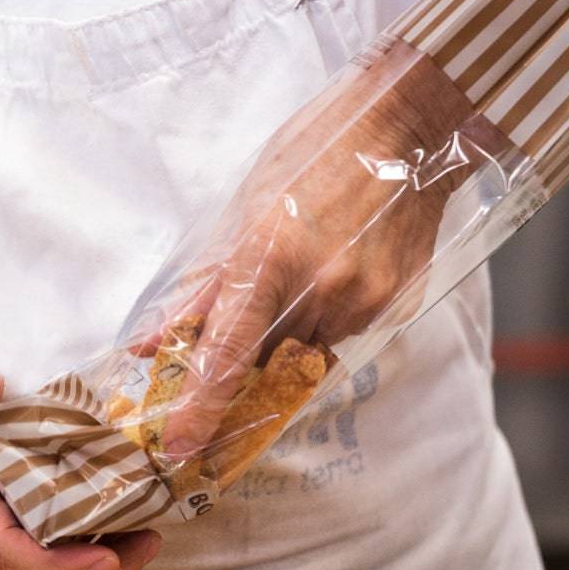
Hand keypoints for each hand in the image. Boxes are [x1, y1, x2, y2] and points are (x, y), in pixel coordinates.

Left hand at [160, 41, 474, 460]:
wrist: (412, 124)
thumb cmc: (317, 149)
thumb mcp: (245, 206)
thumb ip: (203, 283)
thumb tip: (156, 338)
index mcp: (269, 259)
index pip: (227, 355)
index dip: (200, 407)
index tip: (179, 446)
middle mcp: (320, 291)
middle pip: (266, 365)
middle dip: (243, 372)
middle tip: (228, 363)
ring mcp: (364, 301)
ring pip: (308, 352)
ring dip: (286, 338)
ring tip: (293, 281)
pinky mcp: (396, 304)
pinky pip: (345, 334)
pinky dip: (324, 320)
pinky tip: (329, 274)